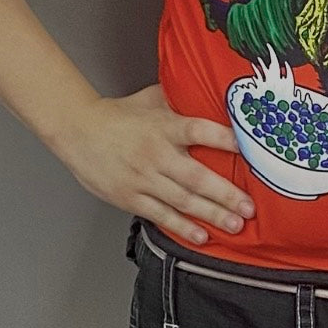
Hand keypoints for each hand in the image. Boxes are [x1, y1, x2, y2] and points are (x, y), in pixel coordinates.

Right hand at [58, 82, 253, 244]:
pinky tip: (201, 235)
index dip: (223, 139)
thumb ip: (180, 98)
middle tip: (249, 206)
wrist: (78, 130)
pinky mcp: (130, 197)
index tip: (246, 149)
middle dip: (226, 194)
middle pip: (197, 176)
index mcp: (164, 127)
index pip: (199, 131)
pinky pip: (161, 215)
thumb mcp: (151, 99)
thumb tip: (208, 91)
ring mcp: (143, 179)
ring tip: (235, 224)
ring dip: (212, 214)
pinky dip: (182, 227)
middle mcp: (156, 154)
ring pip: (183, 201)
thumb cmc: (117, 115)